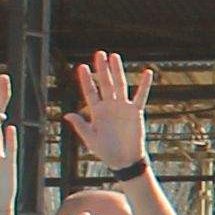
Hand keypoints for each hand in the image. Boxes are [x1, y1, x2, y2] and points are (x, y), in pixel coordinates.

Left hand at [69, 51, 154, 174]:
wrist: (124, 160)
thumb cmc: (106, 151)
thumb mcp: (90, 139)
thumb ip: (81, 125)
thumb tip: (67, 114)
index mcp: (96, 112)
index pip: (90, 92)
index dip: (85, 80)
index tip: (81, 66)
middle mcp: (109, 106)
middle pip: (105, 83)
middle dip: (101, 69)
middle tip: (99, 54)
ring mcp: (123, 107)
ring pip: (120, 85)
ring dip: (117, 71)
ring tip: (114, 57)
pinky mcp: (136, 112)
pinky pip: (140, 96)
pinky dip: (144, 85)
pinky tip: (147, 73)